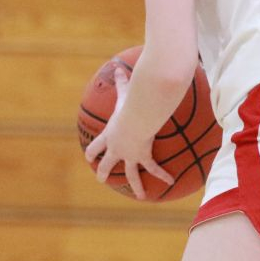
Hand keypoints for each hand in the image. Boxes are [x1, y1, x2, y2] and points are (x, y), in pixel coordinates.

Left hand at [82, 65, 174, 199]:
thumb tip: (117, 66)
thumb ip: (121, 81)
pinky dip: (162, 174)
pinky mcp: (143, 156)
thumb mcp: (123, 92)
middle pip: (107, 164)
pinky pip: (154, 167)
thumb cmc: (128, 104)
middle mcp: (117, 148)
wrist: (135, 116)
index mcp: (109, 136)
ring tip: (139, 195)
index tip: (89, 157)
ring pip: (130, 174)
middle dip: (103, 172)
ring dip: (134, 185)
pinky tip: (170, 181)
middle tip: (101, 179)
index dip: (92, 152)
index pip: (95, 146)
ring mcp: (129, 155)